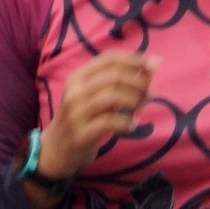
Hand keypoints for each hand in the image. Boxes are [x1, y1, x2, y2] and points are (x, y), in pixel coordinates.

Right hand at [36, 54, 153, 182]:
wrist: (56, 149)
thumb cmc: (81, 118)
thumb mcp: (92, 95)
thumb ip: (116, 82)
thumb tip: (153, 65)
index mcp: (78, 77)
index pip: (109, 59)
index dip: (134, 59)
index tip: (154, 65)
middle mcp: (74, 91)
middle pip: (114, 76)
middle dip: (138, 82)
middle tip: (151, 92)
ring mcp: (76, 112)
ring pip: (112, 96)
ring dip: (135, 100)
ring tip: (143, 106)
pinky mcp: (81, 133)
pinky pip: (109, 122)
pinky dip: (126, 122)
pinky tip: (133, 125)